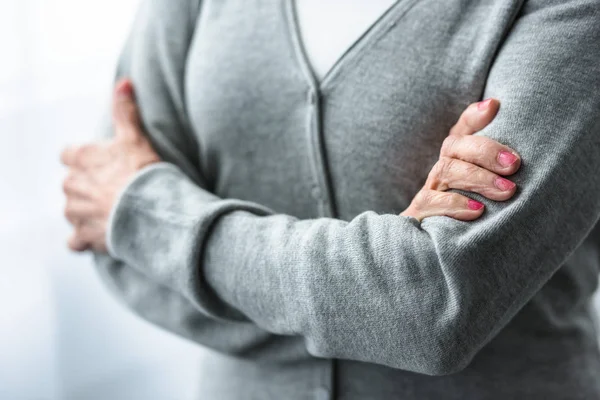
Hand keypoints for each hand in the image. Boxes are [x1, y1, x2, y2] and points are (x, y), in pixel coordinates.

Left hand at [61, 79, 160, 251]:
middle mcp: (70, 186)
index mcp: (80, 159)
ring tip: (113, 215)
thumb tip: (124, 81)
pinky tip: (101, 238)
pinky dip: (85, 241)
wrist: (149, 211)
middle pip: (71, 185)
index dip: (83, 160)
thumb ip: (125, 110)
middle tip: (114, 191)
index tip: (101, 165)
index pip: (68, 155)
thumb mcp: (135, 136)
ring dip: (87, 214)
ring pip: (73, 212)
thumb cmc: (142, 172)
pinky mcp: (83, 238)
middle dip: (87, 188)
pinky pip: (75, 242)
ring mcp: (74, 214)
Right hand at [400, 98, 520, 221]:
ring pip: (445, 170)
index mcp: (455, 157)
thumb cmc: (468, 212)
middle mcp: (441, 170)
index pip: (463, 129)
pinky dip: (454, 204)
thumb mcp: (484, 183)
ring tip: (506, 191)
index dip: (476, 117)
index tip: (496, 110)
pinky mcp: (419, 214)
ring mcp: (429, 190)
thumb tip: (494, 105)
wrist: (433, 246)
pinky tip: (478, 210)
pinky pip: (430, 202)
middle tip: (514, 166)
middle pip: (455, 147)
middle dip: (486, 152)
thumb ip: (491, 152)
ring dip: (477, 178)